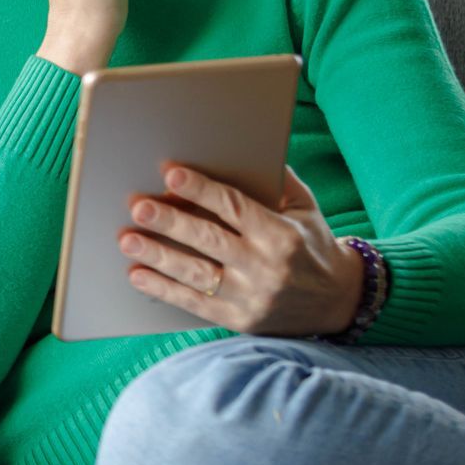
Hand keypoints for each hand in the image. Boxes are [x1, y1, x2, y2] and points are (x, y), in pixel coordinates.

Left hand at [118, 164, 363, 336]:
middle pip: (209, 240)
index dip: (202, 190)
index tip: (171, 173)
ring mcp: (251, 297)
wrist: (338, 301)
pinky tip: (137, 275)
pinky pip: (194, 304)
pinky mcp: (239, 320)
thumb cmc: (312, 244)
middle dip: (170, 221)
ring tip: (127, 240)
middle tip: (138, 206)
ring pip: (197, 274)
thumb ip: (277, 180)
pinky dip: (163, 289)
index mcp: (281, 234)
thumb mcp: (305, 208)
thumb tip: (244, 144)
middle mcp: (266, 267)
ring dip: (158, 256)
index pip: (235, 208)